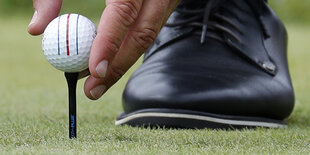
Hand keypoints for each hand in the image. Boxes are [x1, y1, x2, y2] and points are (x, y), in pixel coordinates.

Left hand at [28, 0, 179, 99]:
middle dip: (118, 67)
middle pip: (141, 34)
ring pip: (148, 37)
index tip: (94, 71)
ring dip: (123, 62)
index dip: (109, 44)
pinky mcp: (165, 5)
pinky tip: (112, 61)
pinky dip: (130, 49)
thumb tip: (37, 29)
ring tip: (98, 81)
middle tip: (93, 89)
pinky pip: (150, 30)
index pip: (122, 12)